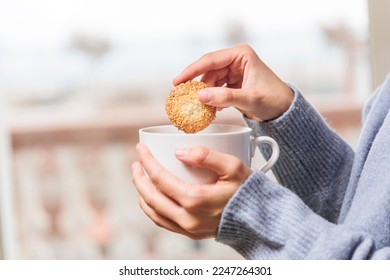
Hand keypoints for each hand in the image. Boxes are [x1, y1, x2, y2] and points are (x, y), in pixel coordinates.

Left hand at [131, 143, 252, 238]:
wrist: (259, 221)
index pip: (160, 179)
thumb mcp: (233, 167)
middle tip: (136, 163)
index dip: (147, 162)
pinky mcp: (191, 233)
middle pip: (151, 197)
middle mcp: (188, 218)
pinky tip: (152, 198)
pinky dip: (152, 209)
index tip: (140, 149)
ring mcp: (188, 228)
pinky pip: (163, 222)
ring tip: (140, 178)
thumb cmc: (248, 191)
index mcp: (195, 200)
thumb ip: (207, 156)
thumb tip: (178, 152)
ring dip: (142, 194)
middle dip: (139, 178)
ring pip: (154, 213)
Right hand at [174, 44, 293, 121]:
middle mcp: (235, 60)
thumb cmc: (274, 99)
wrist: (284, 110)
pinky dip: (211, 99)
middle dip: (198, 86)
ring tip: (200, 108)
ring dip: (205, 95)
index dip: (192, 71)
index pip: (210, 60)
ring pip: (210, 81)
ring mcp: (233, 71)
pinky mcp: (232, 83)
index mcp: (241, 55)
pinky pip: (215, 89)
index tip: (178, 82)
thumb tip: (201, 97)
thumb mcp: (249, 98)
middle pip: (208, 71)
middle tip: (185, 99)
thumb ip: (225, 97)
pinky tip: (210, 109)